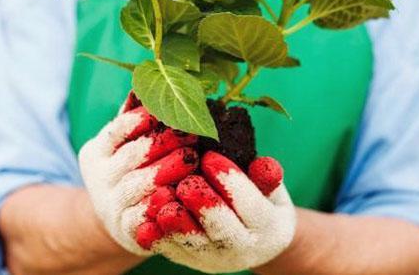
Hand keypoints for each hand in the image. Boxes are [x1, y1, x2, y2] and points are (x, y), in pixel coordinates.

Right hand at [79, 92, 198, 254]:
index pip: (117, 130)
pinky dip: (161, 206)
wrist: (119, 218)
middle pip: (130, 157)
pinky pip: (143, 217)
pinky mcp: (126, 231)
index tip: (168, 110)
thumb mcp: (126, 142)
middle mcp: (98, 178)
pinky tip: (181, 194)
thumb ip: (136, 116)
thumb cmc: (132, 168)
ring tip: (191, 159)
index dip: (143, 119)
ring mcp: (110, 206)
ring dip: (165, 171)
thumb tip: (146, 81)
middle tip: (190, 134)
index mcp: (96, 151)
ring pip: (136, 186)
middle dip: (161, 144)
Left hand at [141, 151, 296, 272]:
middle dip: (203, 205)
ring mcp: (215, 260)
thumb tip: (264, 164)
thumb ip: (267, 176)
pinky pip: (173, 252)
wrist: (256, 240)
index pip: (249, 205)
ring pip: (194, 244)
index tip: (211, 156)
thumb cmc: (263, 201)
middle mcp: (243, 250)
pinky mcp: (192, 262)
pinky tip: (145, 219)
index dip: (230, 181)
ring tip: (161, 197)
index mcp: (268, 227)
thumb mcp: (272, 189)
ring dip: (175, 223)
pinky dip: (158, 238)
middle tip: (186, 181)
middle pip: (222, 230)